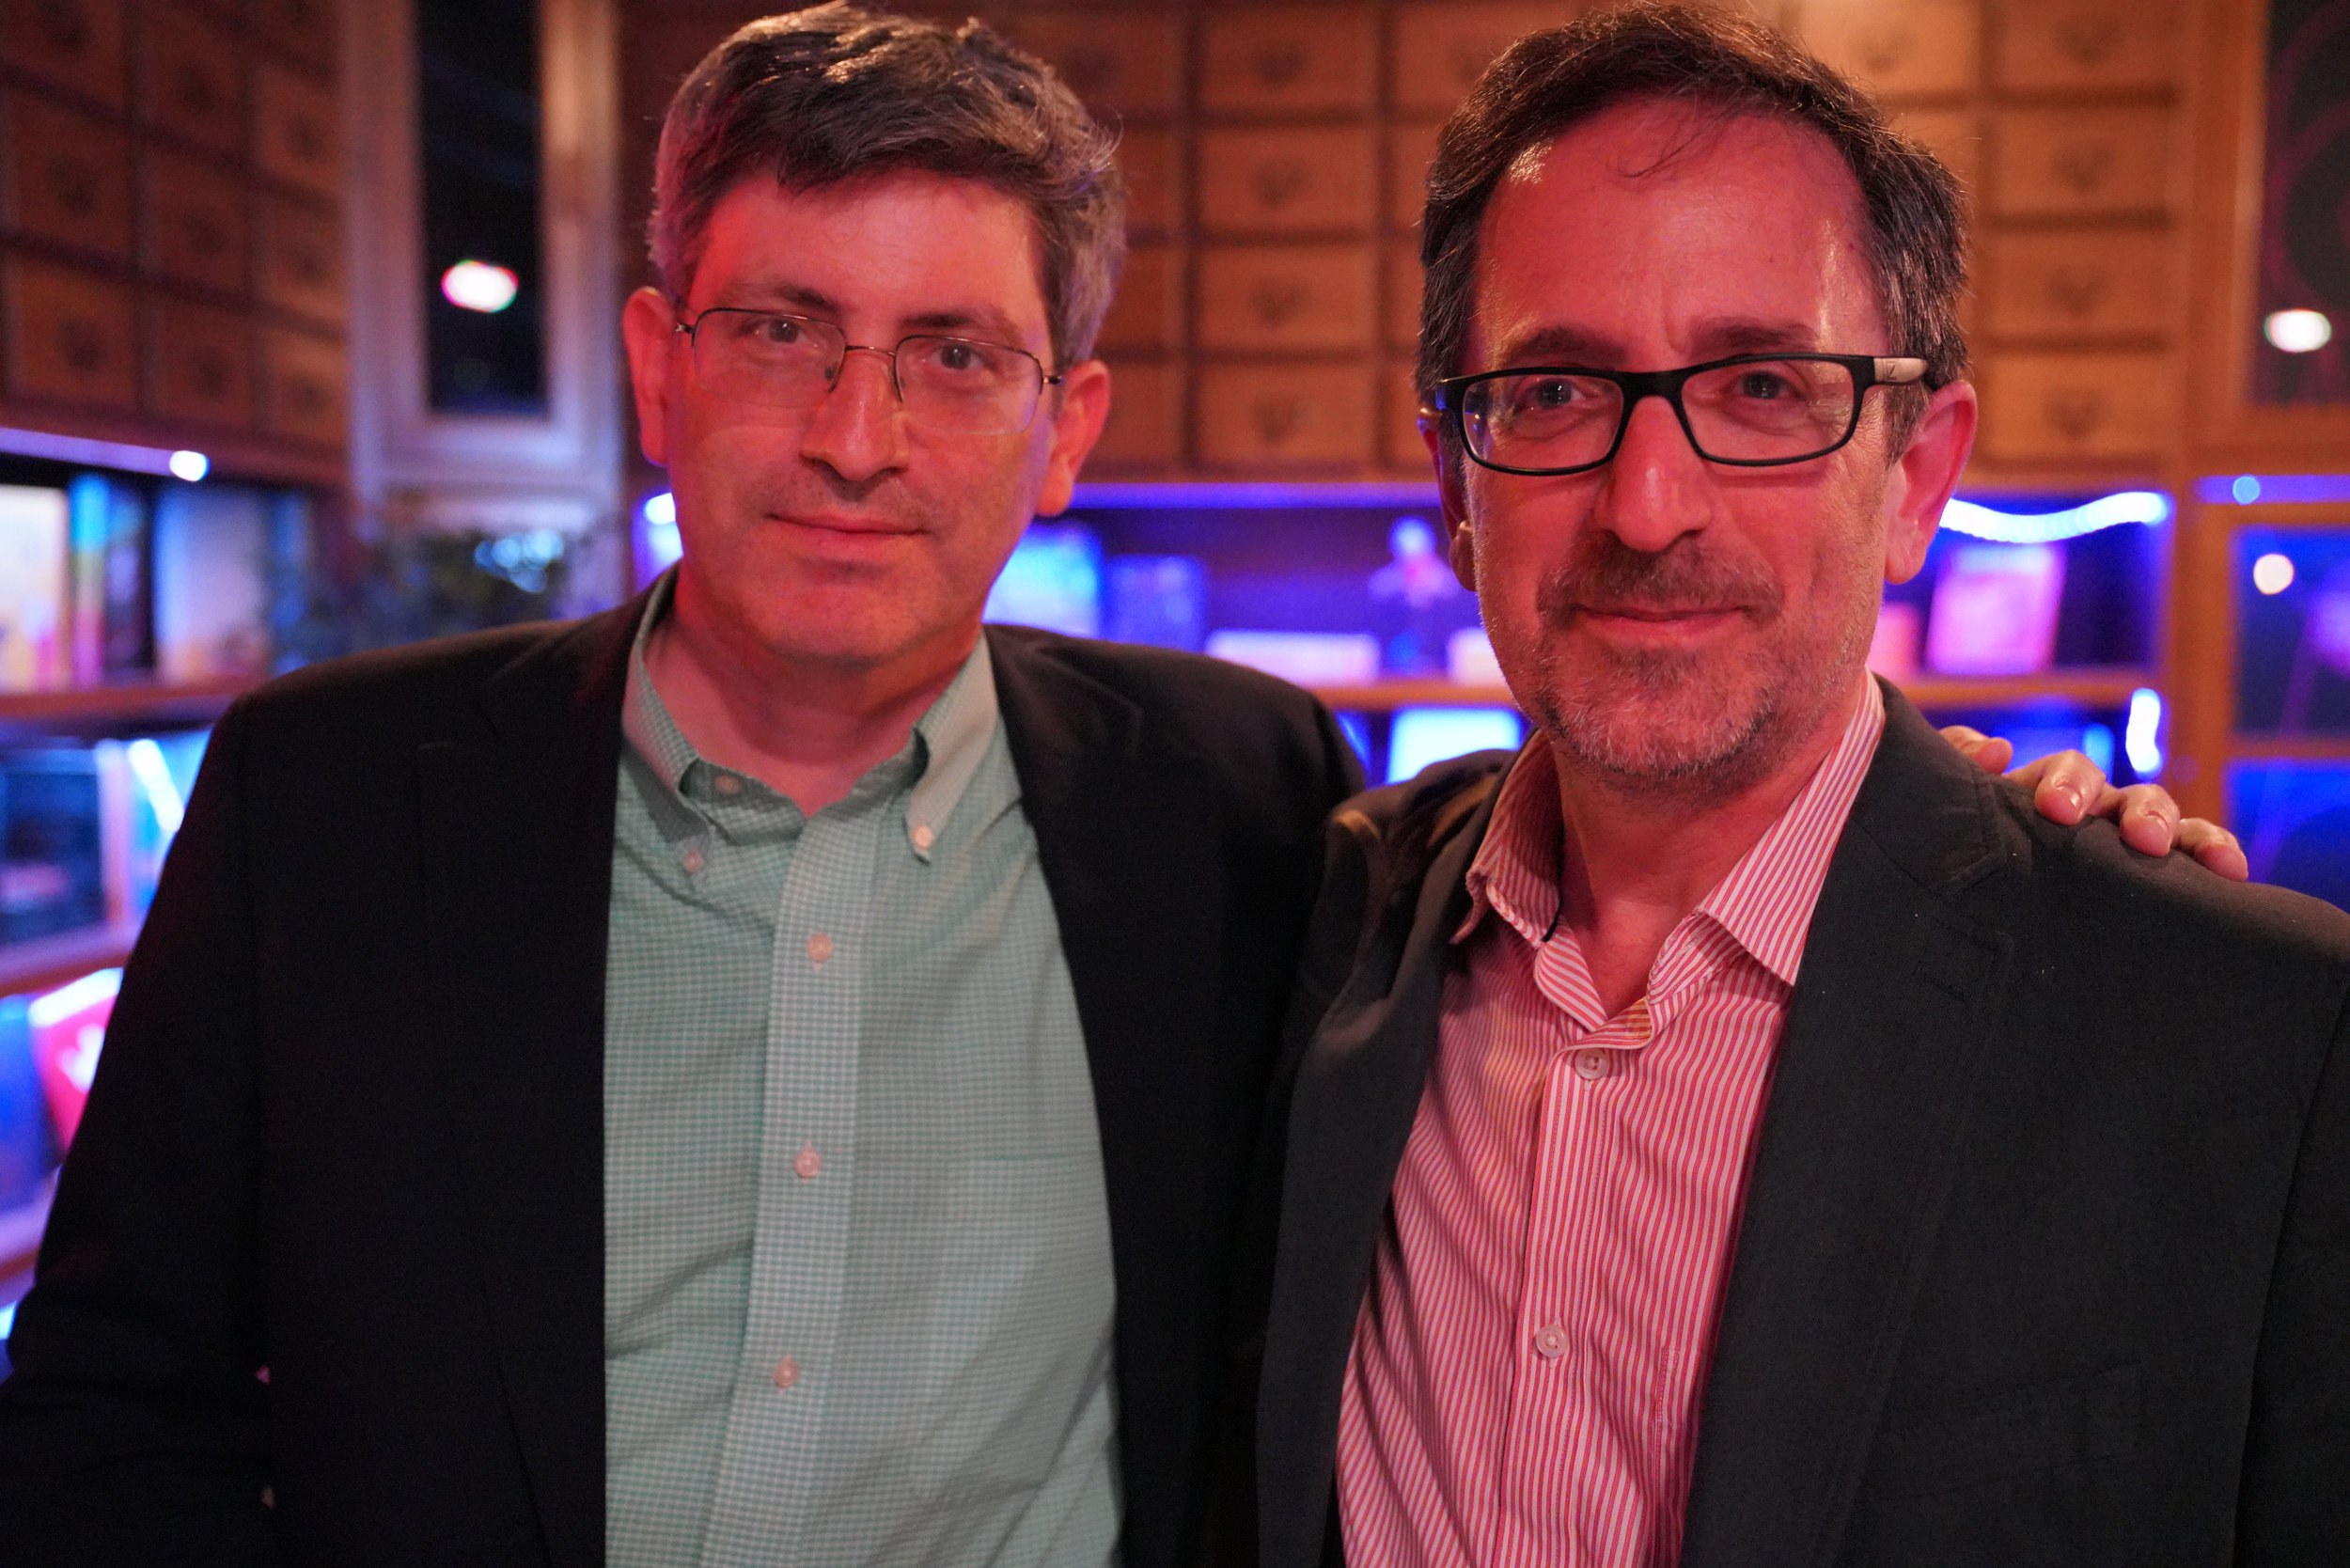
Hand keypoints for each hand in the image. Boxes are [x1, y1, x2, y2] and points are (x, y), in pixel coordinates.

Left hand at [1939, 725, 2248, 881]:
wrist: (1973, 919)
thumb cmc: (1966, 856)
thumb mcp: (1948, 816)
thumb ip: (1953, 769)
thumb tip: (1994, 749)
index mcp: (2047, 796)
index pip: (2067, 774)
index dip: (2065, 785)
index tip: (2056, 811)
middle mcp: (2096, 815)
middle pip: (2129, 798)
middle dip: (2140, 814)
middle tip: (2142, 840)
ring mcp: (2128, 846)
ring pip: (2170, 824)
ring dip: (2189, 834)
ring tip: (2211, 860)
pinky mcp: (2155, 882)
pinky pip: (2196, 857)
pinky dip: (2216, 852)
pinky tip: (2231, 871)